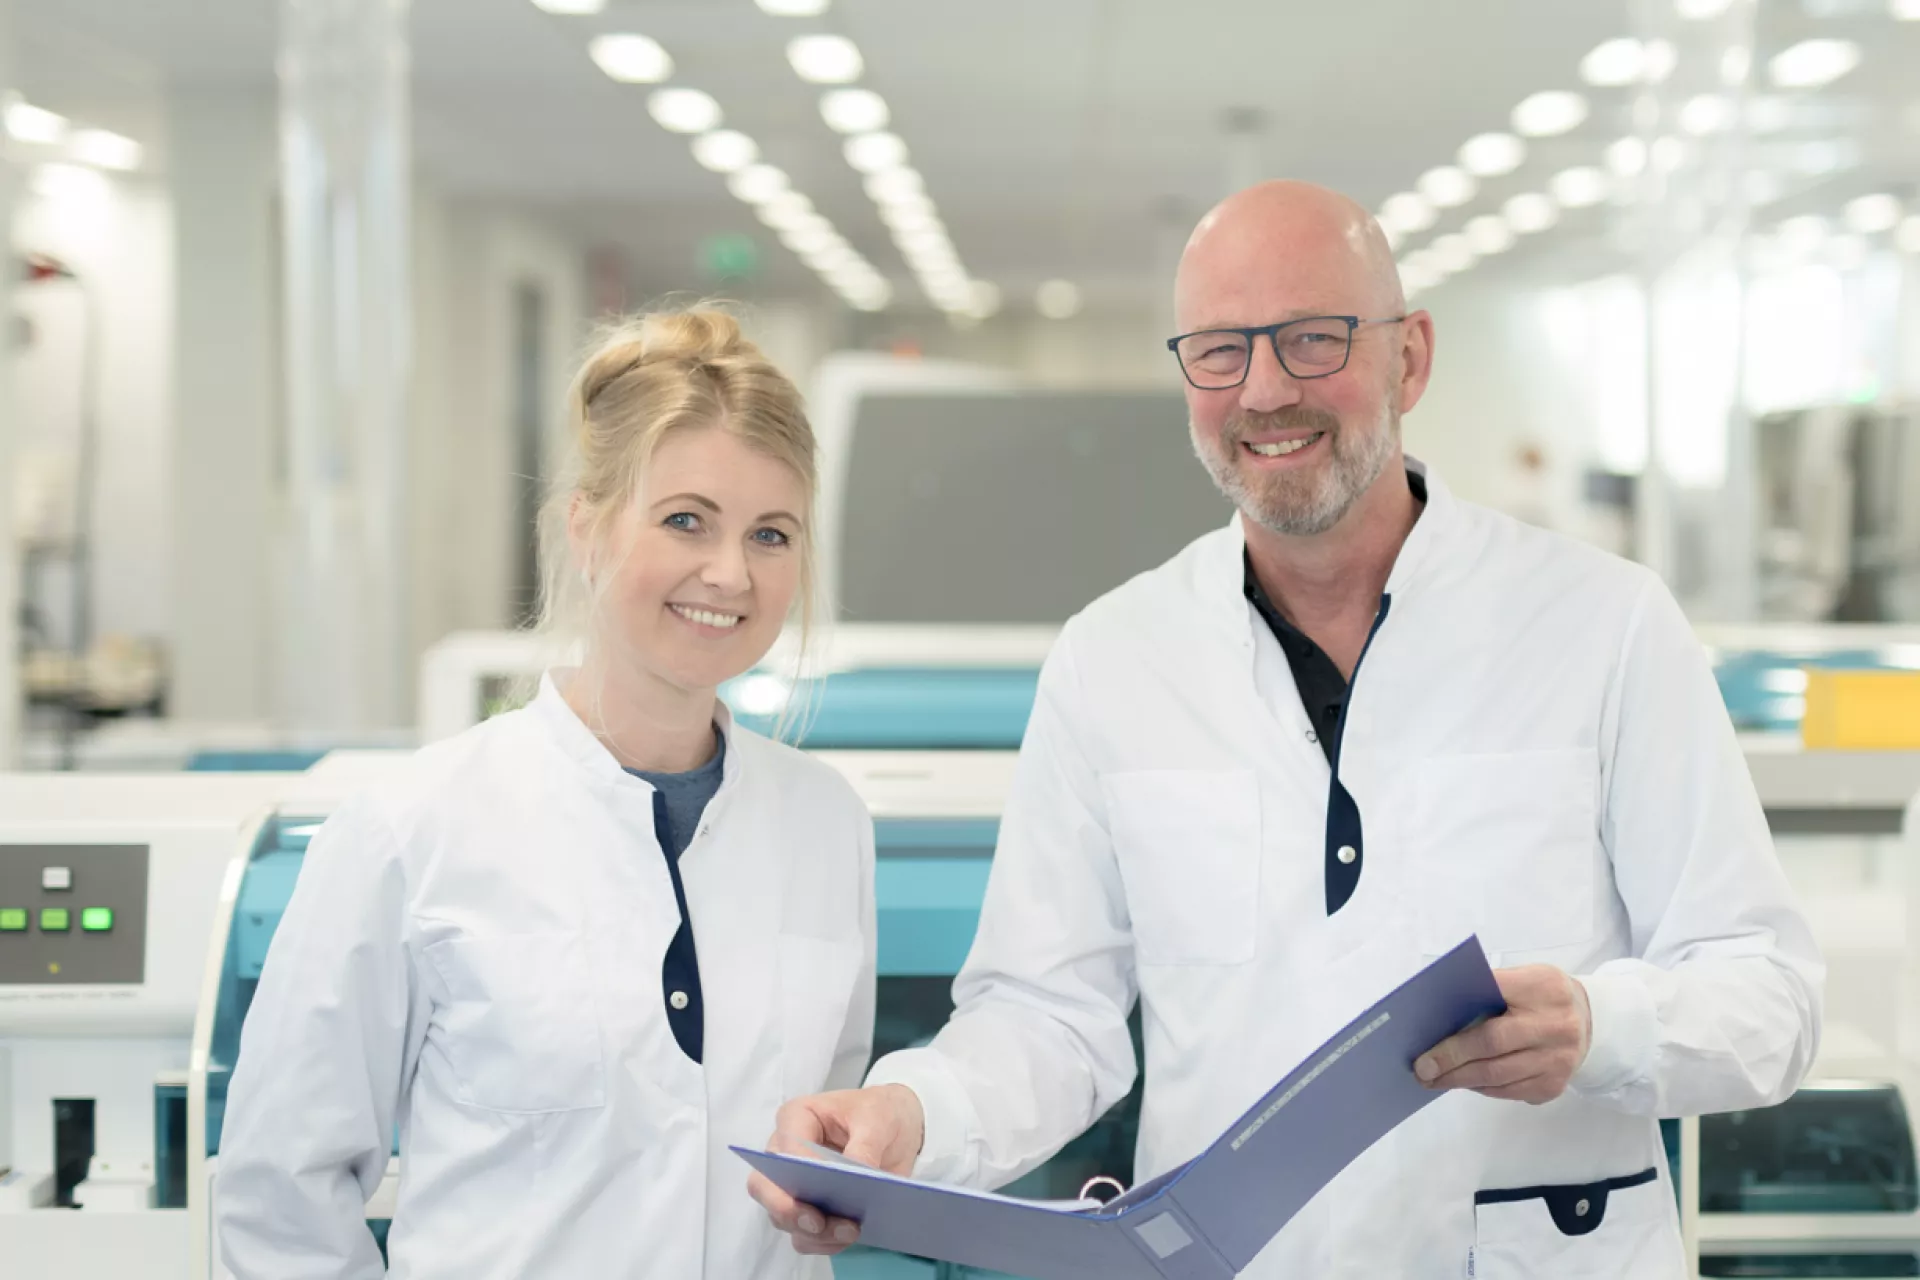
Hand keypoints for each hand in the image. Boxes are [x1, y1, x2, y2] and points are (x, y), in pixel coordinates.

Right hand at [748, 1084, 925, 1255]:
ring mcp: (793, 1185)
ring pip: (783, 1218)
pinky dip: (822, 1242)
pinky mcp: (809, 1209)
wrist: (895, 1132)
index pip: (784, 1147)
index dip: (798, 1170)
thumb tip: (855, 1173)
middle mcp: (785, 1153)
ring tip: (849, 1231)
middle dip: (788, 1209)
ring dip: (812, 1232)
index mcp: (796, 1118)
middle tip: (819, 1222)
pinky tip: (847, 1237)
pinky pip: (803, 1235)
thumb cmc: (878, 1114)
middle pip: (765, 1187)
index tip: (825, 1184)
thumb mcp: (879, 1120)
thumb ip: (865, 1146)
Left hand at [1413, 965, 1591, 1103]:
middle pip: (1492, 1045)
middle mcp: (1555, 1026)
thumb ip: (1490, 990)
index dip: (1459, 1016)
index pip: (1490, 1001)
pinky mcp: (1555, 1085)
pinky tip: (1464, 1082)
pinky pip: (1509, 1091)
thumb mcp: (1524, 979)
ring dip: (1461, 1079)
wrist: (1592, 1022)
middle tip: (1422, 1069)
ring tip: (1435, 1079)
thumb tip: (1440, 1015)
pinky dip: (1482, 1087)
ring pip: (1498, 1075)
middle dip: (1451, 1058)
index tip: (1425, 1039)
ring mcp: (1558, 1060)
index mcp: (1542, 988)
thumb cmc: (1542, 997)